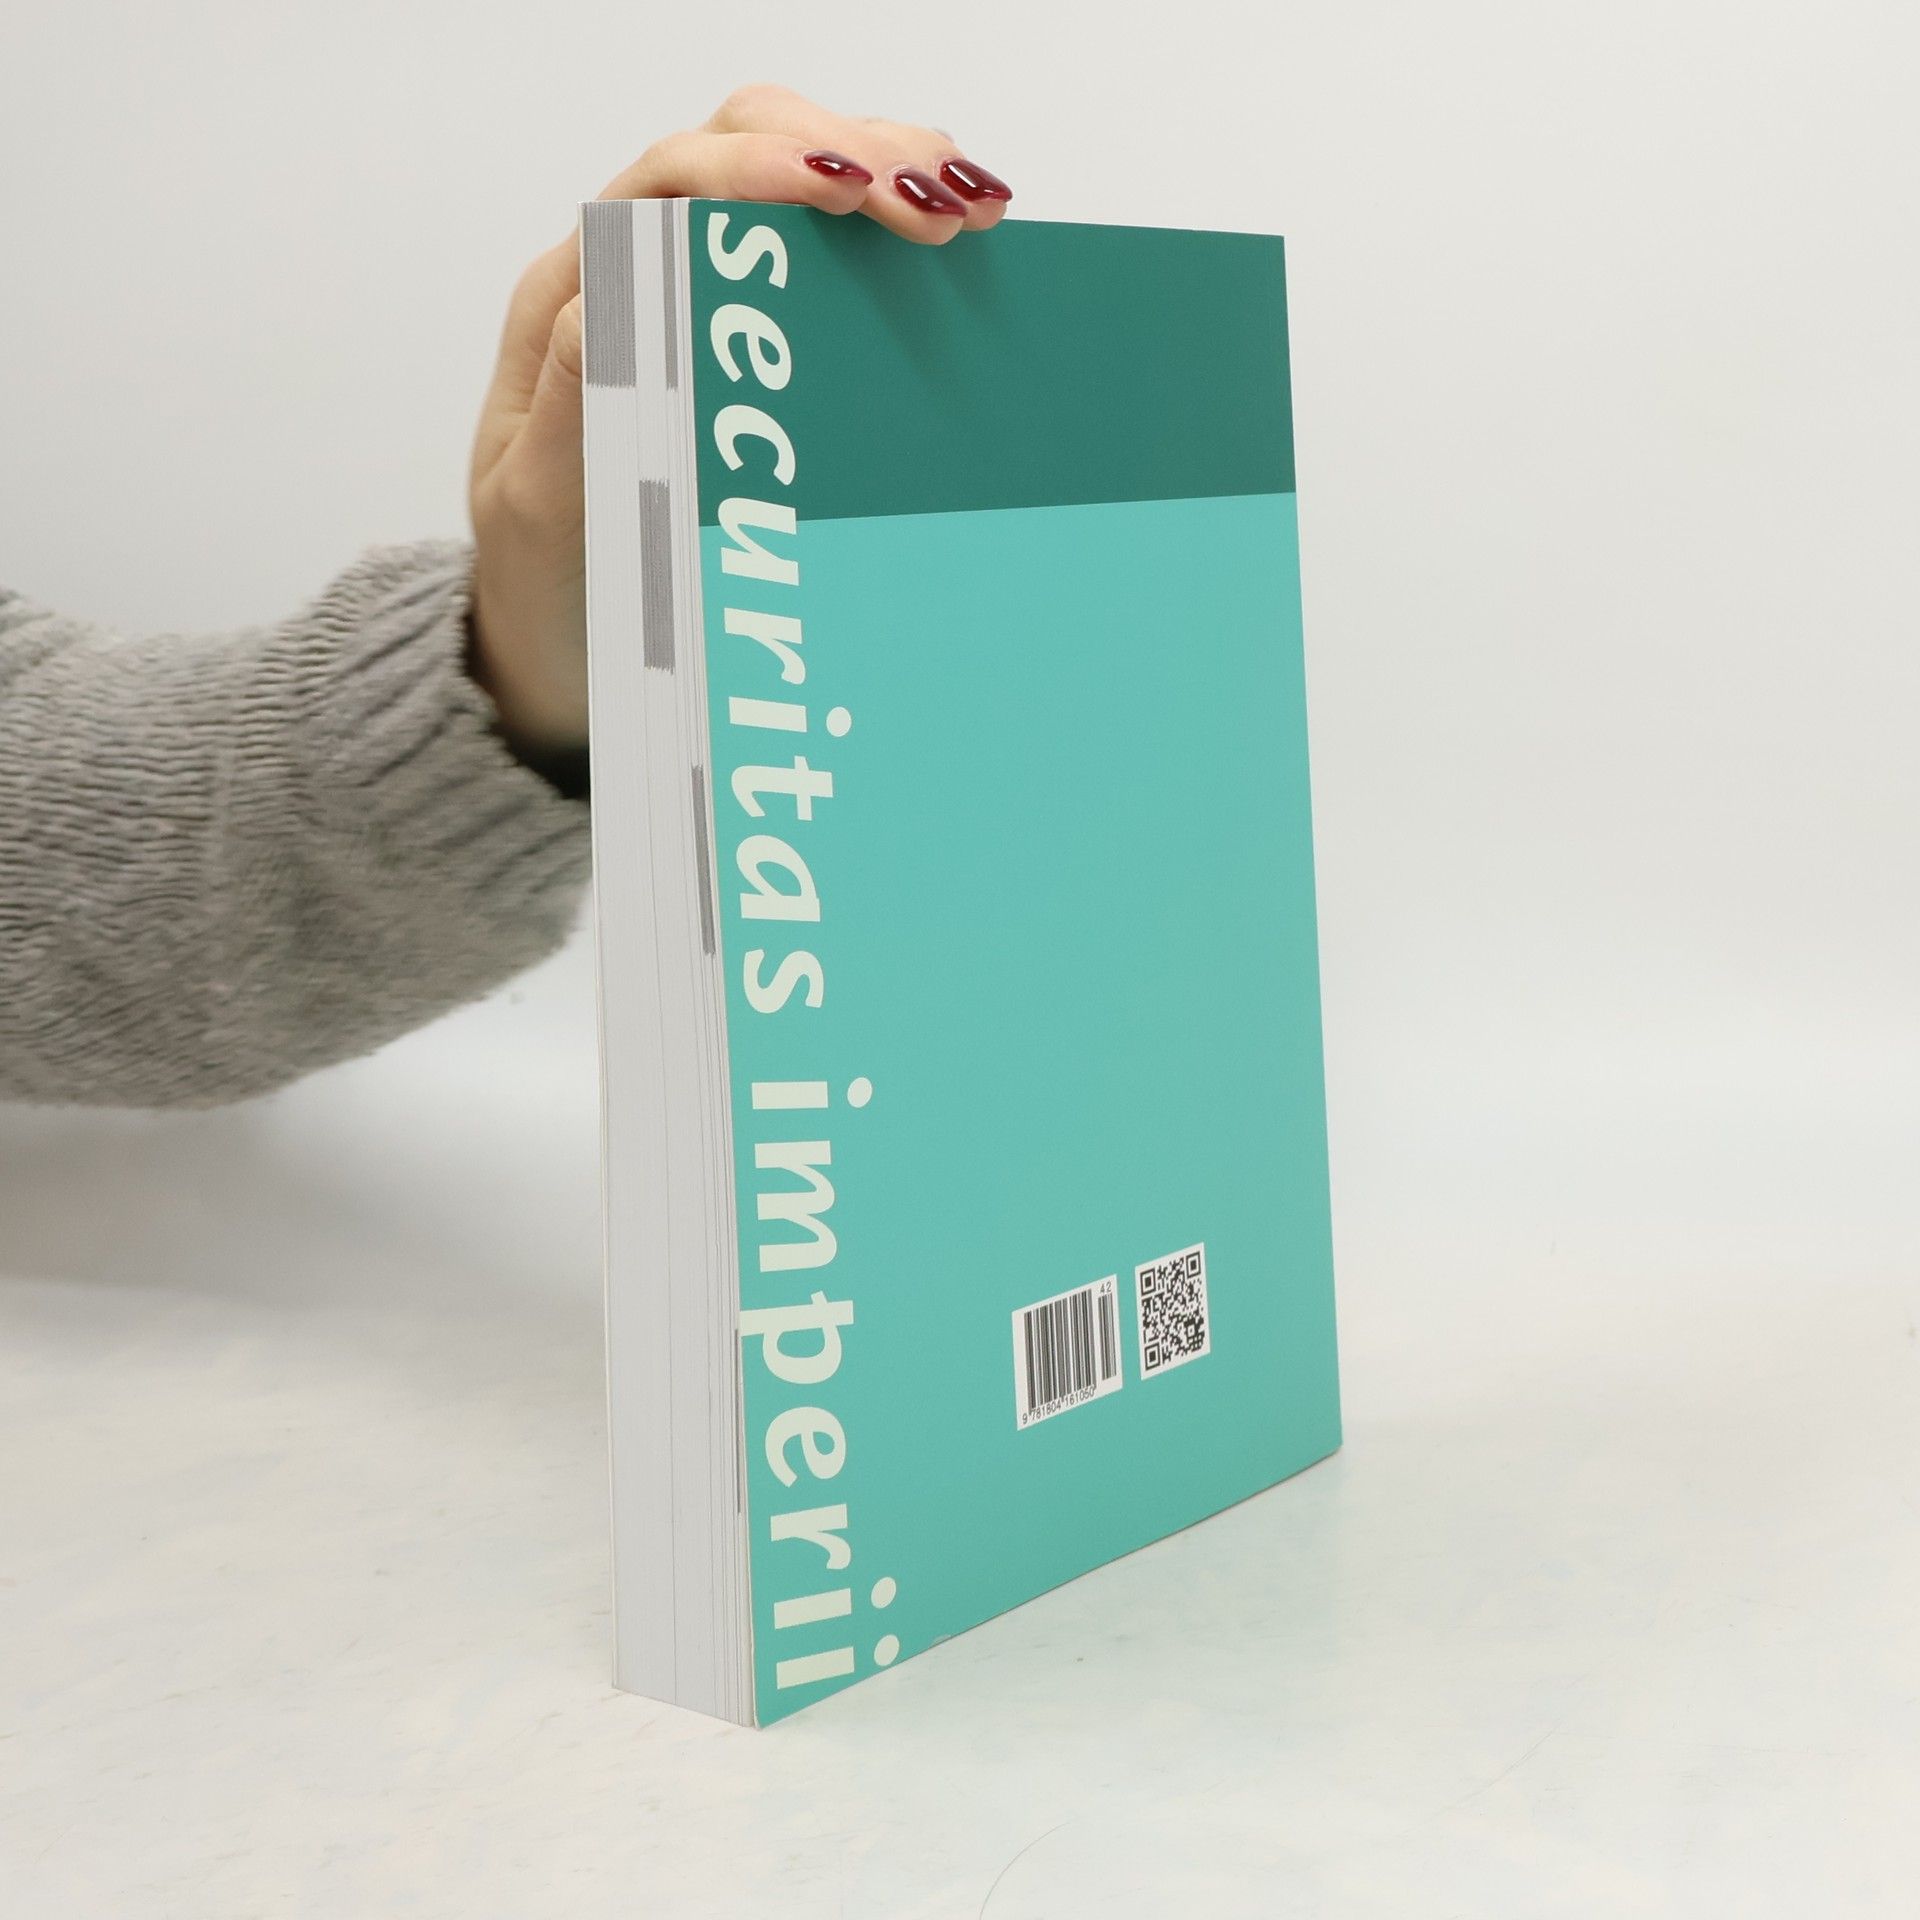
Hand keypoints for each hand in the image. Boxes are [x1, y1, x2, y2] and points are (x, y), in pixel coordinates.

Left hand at [466, 85, 1013, 752]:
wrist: (557, 656)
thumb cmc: (545, 585)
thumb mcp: (538, 509)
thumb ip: (570, 404)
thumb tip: (614, 302)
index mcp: (571, 301)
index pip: (668, 187)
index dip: (757, 168)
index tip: (841, 189)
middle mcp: (631, 280)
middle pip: (739, 151)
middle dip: (842, 152)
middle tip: (934, 208)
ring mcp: (696, 305)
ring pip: (792, 186)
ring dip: (885, 172)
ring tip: (969, 207)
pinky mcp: (753, 346)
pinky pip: (825, 258)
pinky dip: (892, 231)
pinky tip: (960, 240)